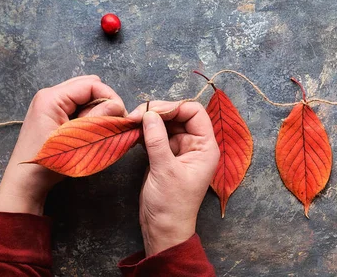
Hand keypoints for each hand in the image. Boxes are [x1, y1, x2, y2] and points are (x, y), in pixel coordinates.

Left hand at [0, 75, 126, 215]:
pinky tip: (91, 130)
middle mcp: (49, 95)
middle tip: (113, 121)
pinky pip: (78, 106)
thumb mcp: (76, 140)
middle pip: (88, 86)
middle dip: (105, 102)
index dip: (110, 97)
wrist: (24, 182)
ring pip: (85, 96)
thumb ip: (97, 119)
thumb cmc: (47, 164)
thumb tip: (118, 106)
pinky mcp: (52, 114)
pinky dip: (89, 115)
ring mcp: (50, 104)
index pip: (91, 84)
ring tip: (102, 128)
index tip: (121, 116)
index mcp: (51, 98)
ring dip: (98, 109)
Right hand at [127, 101, 218, 255]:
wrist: (162, 229)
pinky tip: (132, 132)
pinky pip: (156, 135)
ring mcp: (179, 149)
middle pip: (178, 115)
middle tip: (135, 115)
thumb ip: (157, 140)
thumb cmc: (171, 205)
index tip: (152, 111)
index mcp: (205, 146)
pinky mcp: (165, 155)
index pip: (194, 112)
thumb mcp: (165, 170)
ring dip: (148, 120)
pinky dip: (144, 131)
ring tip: (131, 122)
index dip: (174, 107)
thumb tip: (149, 114)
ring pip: (165, 123)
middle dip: (158, 112)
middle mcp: (195, 144)